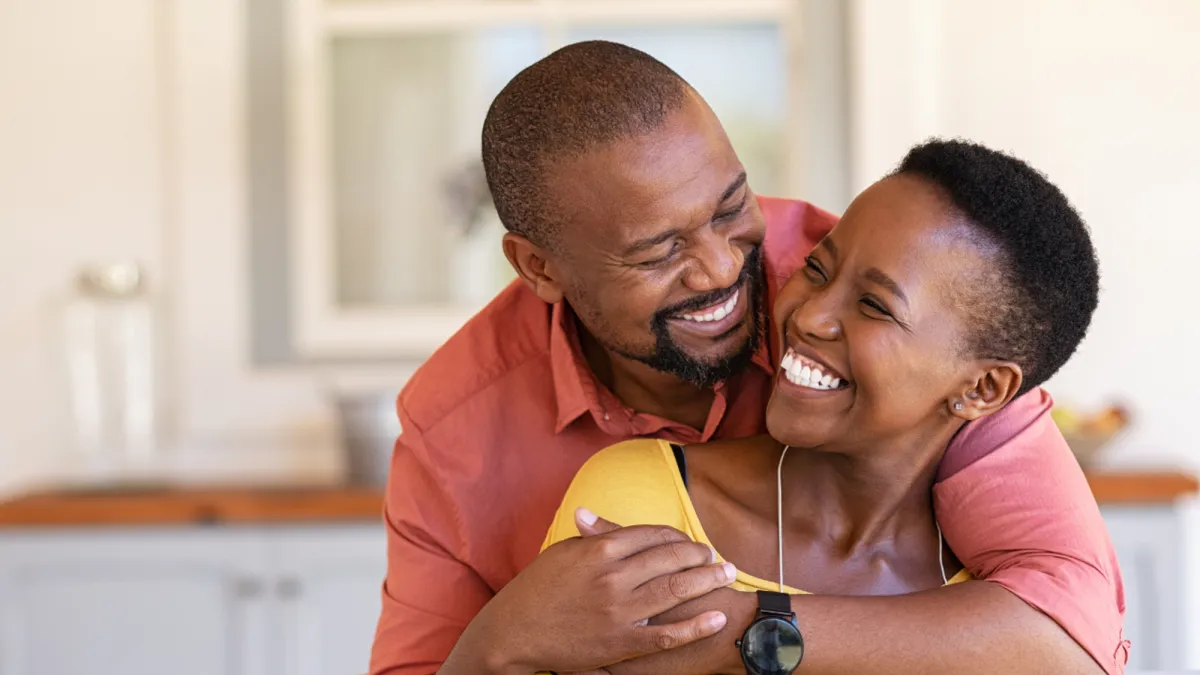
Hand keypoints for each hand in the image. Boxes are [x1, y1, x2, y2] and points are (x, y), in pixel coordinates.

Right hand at [445, 508, 737, 674]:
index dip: (677, 536)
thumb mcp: (561, 554)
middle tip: (718, 556)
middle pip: (669, 558)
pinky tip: (715, 618)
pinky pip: (665, 635)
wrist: (514, 632)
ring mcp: (618, 611)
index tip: (690, 540)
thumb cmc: (535, 590)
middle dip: (699, 555)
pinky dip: (695, 627)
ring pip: (674, 590)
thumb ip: (587, 537)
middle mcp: (612, 577)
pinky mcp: (619, 643)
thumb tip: (593, 513)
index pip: (651, 534)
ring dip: (706, 580)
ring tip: (727, 575)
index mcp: (599, 549)